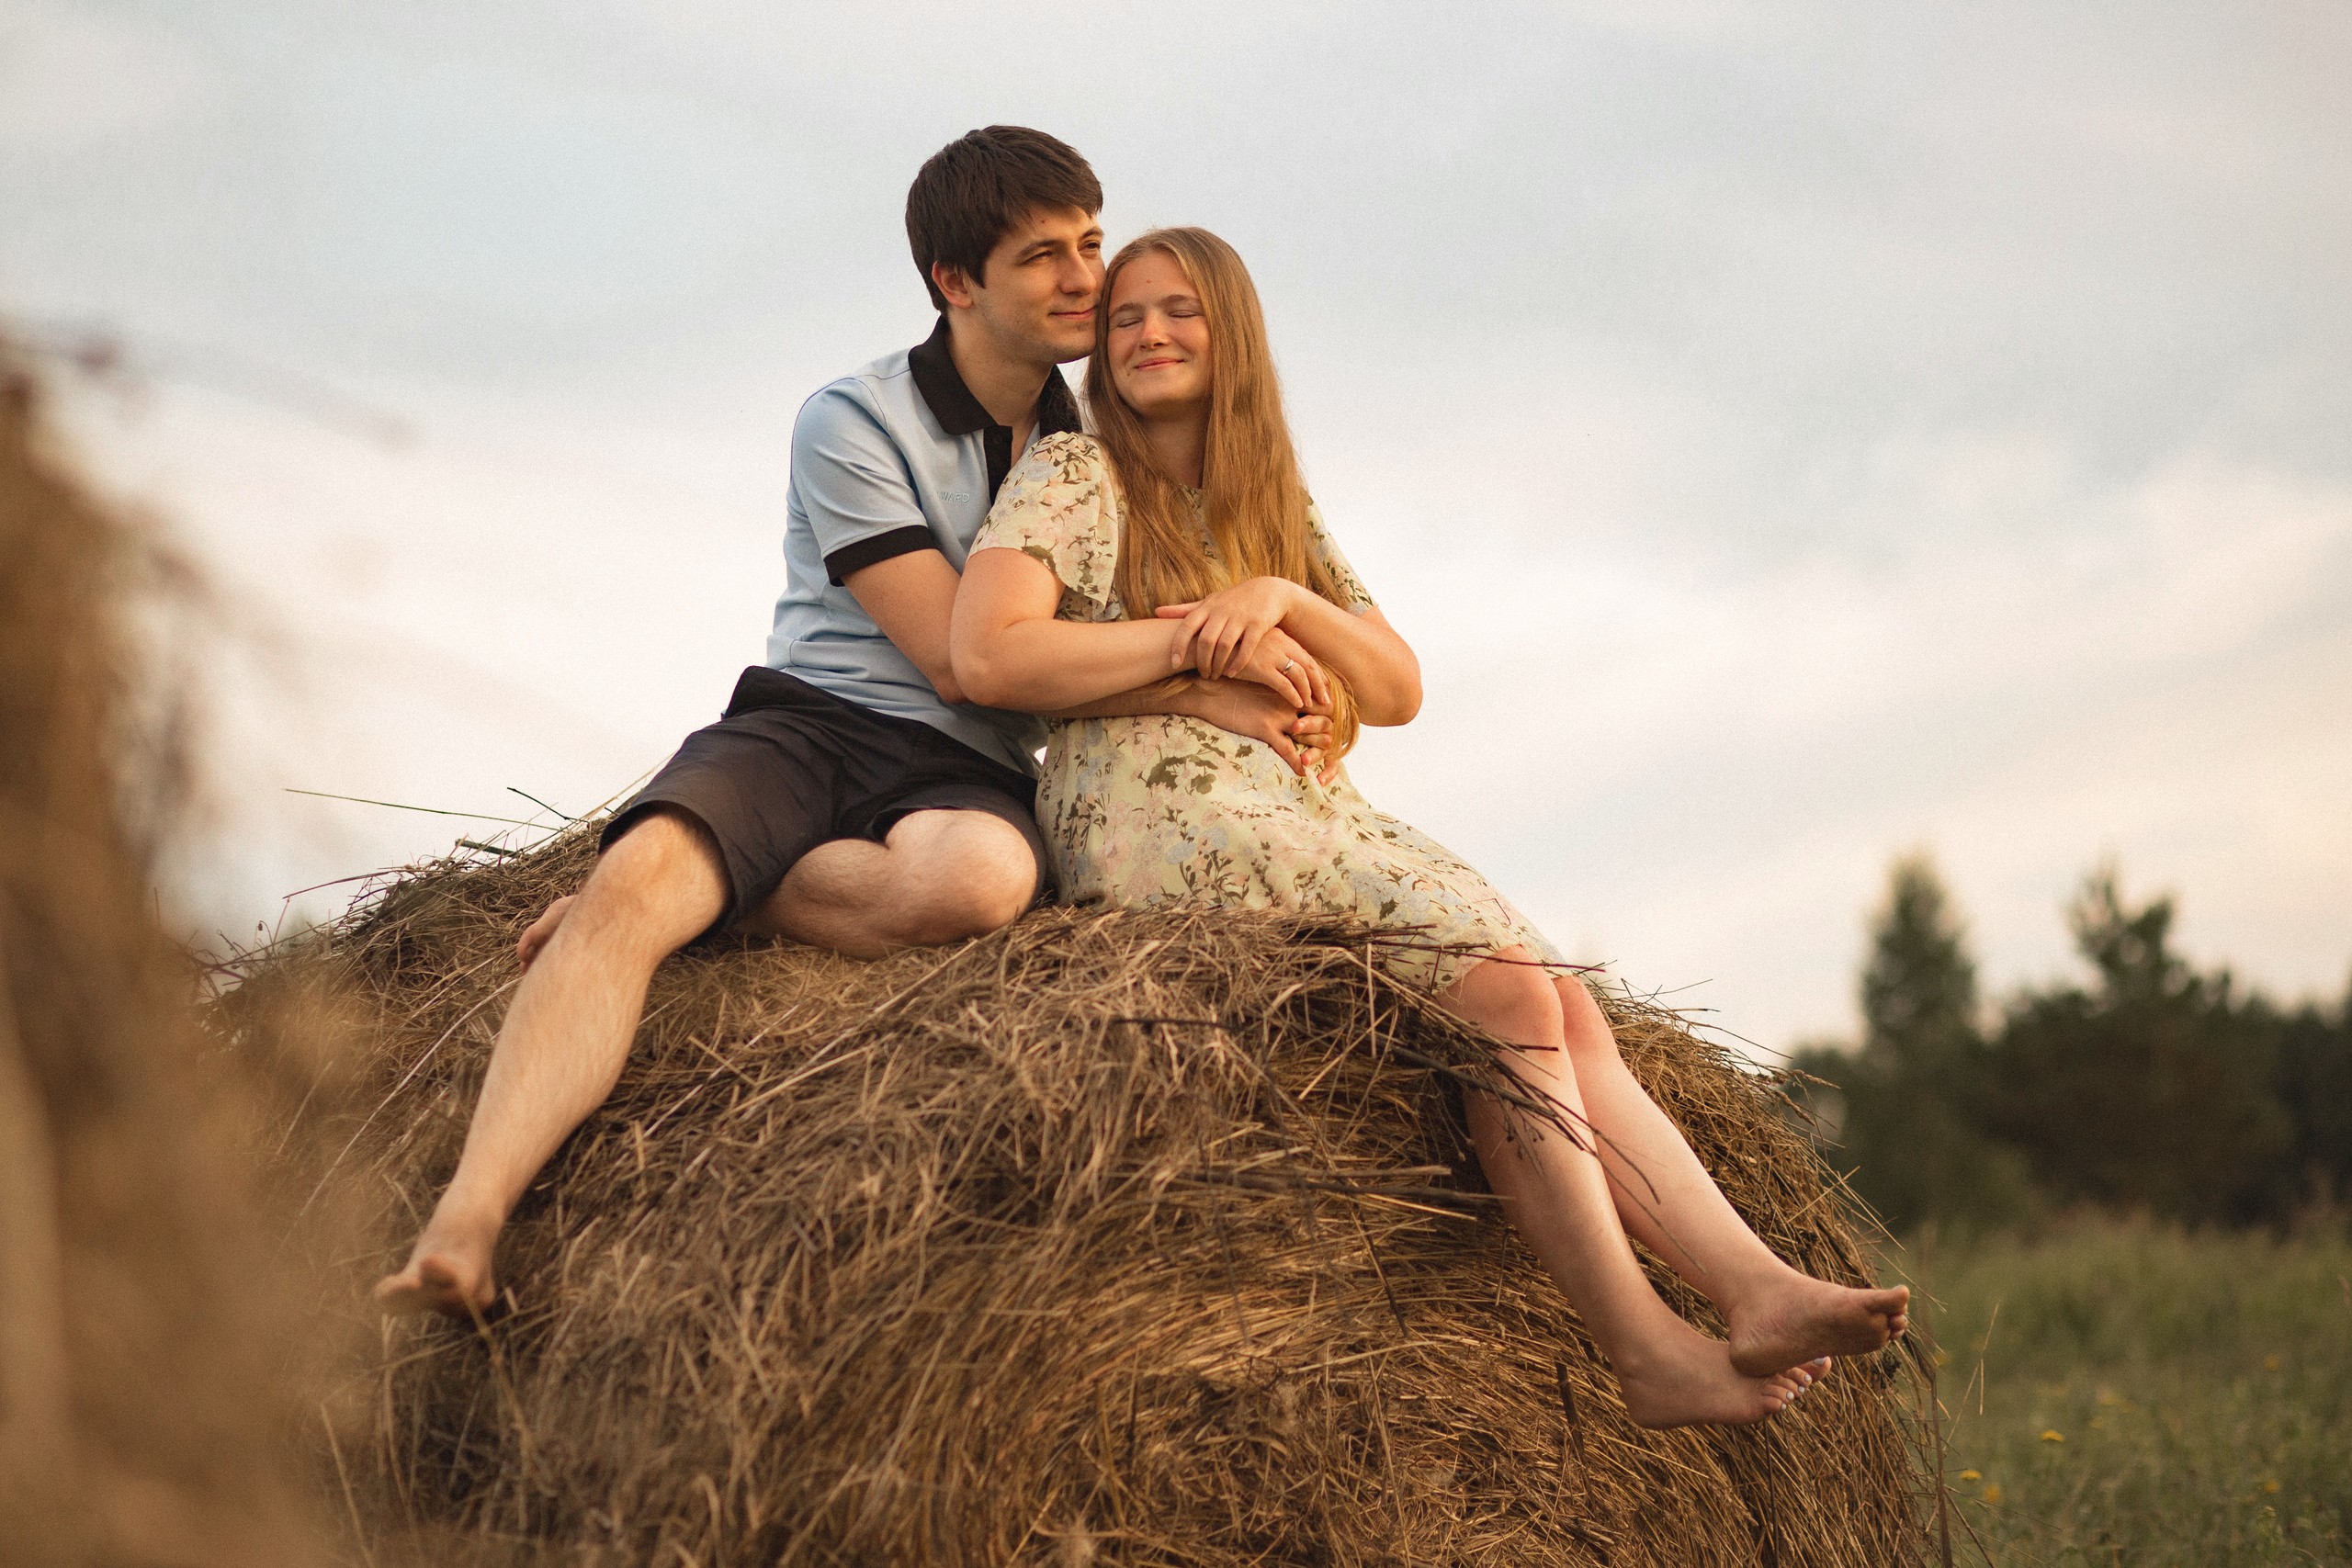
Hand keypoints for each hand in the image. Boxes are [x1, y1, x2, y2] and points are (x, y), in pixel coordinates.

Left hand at [1158, 577, 1301, 681]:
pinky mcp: (1258, 624)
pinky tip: (1231, 673)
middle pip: (1206, 640)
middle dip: (1202, 661)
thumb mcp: (1209, 602)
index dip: (1178, 645)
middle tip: (1203, 675)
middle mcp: (1222, 611)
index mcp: (1207, 607)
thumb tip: (1156, 612)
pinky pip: (1246, 648)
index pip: (1187, 626)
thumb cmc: (1232, 600)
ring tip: (1215, 676)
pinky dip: (1238, 663)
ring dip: (1218, 664)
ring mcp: (1241, 617)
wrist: (1269, 591)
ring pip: (1224, 646)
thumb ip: (1184, 610)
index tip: (1173, 663)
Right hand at [1181, 679, 1334, 778]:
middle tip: (1327, 745)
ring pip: (1310, 735)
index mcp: (1289, 688)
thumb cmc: (1231, 686)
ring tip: (1316, 760)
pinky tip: (1302, 773)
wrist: (1209, 691)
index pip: (1321, 701)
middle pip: (1322, 719)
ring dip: (1316, 751)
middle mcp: (1289, 700)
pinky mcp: (1265, 729)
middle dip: (1327, 734)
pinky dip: (1298, 763)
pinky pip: (1288, 750)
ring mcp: (1278, 715)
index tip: (1328, 726)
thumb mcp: (1260, 684)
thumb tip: (1287, 701)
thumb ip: (1278, 690)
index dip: (1329, 715)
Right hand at [1221, 626, 1329, 709]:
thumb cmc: (1227, 646)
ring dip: (1309, 692)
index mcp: (1278, 635)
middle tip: (1326, 699)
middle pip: (1308, 665)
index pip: (1304, 655)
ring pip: (1300, 675)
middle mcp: (1279, 643)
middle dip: (1319, 684)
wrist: (1205, 644)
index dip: (1316, 671)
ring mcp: (1271, 654)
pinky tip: (1297, 704)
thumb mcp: (1253, 643)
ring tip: (1312, 705)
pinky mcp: (1261, 668)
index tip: (1324, 684)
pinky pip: (1285, 685)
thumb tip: (1277, 663)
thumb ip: (1268, 650)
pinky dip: (1294, 695)